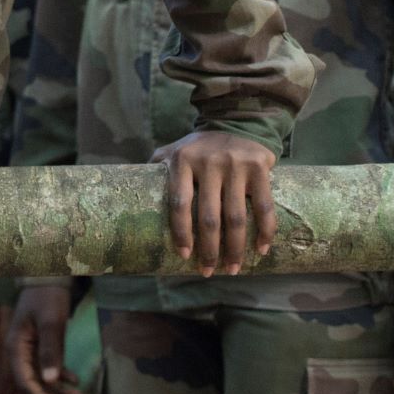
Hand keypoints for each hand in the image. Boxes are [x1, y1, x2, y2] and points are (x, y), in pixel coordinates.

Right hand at [3, 285, 81, 393]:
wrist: (48, 278)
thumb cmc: (47, 298)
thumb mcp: (51, 323)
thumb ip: (50, 351)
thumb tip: (50, 380)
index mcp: (15, 346)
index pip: (24, 380)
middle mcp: (18, 351)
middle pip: (31, 382)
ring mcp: (29, 350)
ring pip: (40, 377)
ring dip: (58, 390)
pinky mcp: (39, 347)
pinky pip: (47, 368)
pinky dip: (61, 377)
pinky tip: (75, 381)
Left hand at [151, 131, 276, 275]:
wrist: (236, 122)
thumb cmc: (199, 147)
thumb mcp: (173, 150)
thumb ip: (156, 165)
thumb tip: (128, 185)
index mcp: (182, 161)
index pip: (179, 203)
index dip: (181, 232)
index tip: (184, 256)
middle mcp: (208, 163)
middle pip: (209, 217)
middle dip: (209, 250)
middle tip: (209, 271)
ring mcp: (235, 166)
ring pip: (236, 217)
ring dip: (235, 249)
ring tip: (232, 269)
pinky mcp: (259, 168)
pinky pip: (263, 207)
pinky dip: (265, 231)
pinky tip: (260, 250)